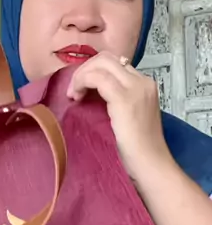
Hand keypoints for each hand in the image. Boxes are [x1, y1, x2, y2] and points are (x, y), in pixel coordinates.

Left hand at [66, 51, 171, 181]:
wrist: (151, 165)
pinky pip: (97, 78)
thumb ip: (116, 102)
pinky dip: (82, 82)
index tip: (81, 90)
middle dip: (85, 70)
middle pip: (107, 59)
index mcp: (145, 85)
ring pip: (101, 64)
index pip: (115, 64)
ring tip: (73, 95)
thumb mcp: (128, 118)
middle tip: (73, 91)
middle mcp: (142, 81)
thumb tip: (93, 93)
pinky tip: (76, 97)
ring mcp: (135, 88)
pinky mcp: (124, 99)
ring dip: (81, 76)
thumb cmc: (138, 151)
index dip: (93, 72)